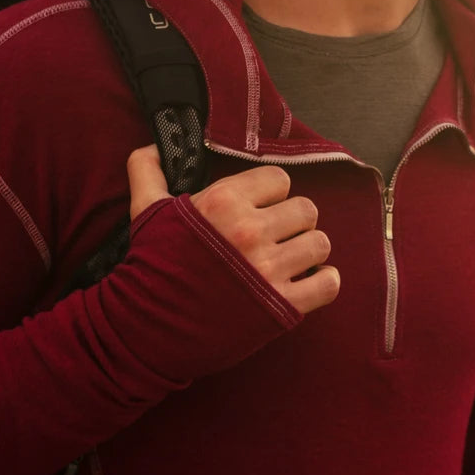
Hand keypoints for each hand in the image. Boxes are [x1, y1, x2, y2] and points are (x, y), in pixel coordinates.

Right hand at [126, 145, 339, 315]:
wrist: (147, 329)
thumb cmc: (150, 266)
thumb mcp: (146, 212)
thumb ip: (147, 170)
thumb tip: (154, 146)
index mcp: (223, 201)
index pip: (280, 180)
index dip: (271, 195)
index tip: (258, 210)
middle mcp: (250, 231)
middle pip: (306, 210)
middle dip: (293, 223)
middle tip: (276, 238)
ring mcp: (268, 270)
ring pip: (320, 243)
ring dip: (308, 252)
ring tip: (290, 261)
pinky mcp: (281, 307)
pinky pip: (328, 283)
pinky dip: (323, 282)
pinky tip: (307, 283)